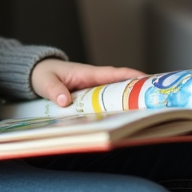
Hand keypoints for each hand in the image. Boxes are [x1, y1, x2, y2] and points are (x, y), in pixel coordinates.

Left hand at [30, 59, 145, 107]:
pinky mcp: (88, 96)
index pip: (113, 73)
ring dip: (127, 101)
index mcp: (87, 73)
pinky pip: (104, 102)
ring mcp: (92, 88)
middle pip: (120, 84)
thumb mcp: (46, 81)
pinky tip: (121, 118)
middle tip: (155, 100)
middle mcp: (94, 80)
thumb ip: (55, 90)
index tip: (148, 80)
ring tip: (145, 112)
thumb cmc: (42, 74)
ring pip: (114, 94)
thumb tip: (65, 100)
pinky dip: (113, 107)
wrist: (35, 73)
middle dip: (137, 90)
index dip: (131, 75)